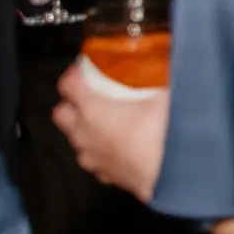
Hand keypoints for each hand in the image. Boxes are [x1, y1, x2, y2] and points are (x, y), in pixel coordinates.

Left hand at [52, 66, 168, 203]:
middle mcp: (83, 133)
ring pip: (76, 139)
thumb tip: (170, 58)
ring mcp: (91, 157)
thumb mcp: (167, 92)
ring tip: (110, 121)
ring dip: (86, 129)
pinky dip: (101, 150)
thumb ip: (162, 74)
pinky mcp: (103, 176)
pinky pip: (93, 158)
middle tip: (95, 95)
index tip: (88, 66)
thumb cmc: (163, 130)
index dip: (75, 73)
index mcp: (91, 108)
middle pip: (61, 113)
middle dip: (72, 103)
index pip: (67, 84)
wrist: (172, 175)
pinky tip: (120, 146)